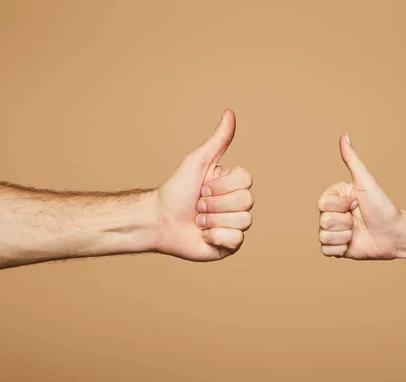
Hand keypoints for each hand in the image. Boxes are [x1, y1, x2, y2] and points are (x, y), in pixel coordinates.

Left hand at [153, 109, 253, 260]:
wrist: (159, 220)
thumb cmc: (177, 190)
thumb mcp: (198, 161)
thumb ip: (218, 140)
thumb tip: (229, 112)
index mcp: (234, 185)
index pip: (246, 181)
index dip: (221, 186)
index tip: (202, 187)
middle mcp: (238, 204)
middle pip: (247, 201)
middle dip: (214, 204)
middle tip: (198, 205)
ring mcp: (235, 225)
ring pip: (243, 221)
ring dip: (213, 220)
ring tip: (198, 221)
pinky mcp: (229, 246)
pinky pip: (236, 240)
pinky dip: (215, 237)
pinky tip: (202, 235)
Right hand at [318, 134, 402, 259]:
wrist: (395, 234)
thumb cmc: (382, 206)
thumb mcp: (366, 182)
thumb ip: (352, 160)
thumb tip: (344, 135)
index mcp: (335, 197)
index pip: (322, 203)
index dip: (340, 205)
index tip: (356, 203)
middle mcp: (331, 214)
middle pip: (322, 221)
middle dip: (344, 222)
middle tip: (358, 218)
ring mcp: (333, 232)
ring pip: (323, 236)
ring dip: (344, 236)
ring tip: (357, 232)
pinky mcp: (336, 248)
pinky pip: (326, 250)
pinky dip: (341, 248)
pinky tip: (353, 243)